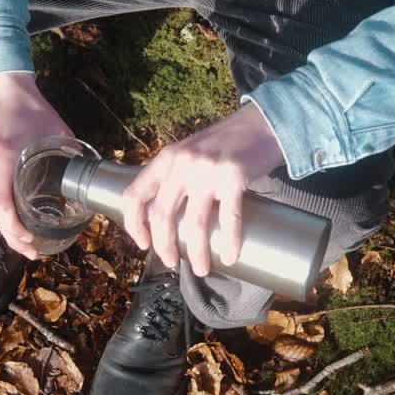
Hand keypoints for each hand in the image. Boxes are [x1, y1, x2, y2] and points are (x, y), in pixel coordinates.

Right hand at [0, 72, 73, 259]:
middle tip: (31, 248)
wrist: (1, 87)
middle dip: (13, 232)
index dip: (15, 232)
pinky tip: (9, 177)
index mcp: (1, 158)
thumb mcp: (57, 134)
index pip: (2, 207)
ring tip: (24, 203)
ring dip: (7, 205)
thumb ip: (70, 159)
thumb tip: (86, 186)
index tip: (30, 243)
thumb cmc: (32, 109)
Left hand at [121, 103, 284, 276]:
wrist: (260, 124)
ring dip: (198, 253)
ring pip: (194, 223)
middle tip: (172, 262)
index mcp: (165, 159)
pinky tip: (230, 256)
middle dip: (165, 246)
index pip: (134, 195)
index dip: (133, 224)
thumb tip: (163, 219)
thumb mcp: (188, 153)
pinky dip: (230, 243)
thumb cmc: (224, 145)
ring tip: (202, 269)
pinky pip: (229, 219)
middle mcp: (182, 163)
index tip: (143, 244)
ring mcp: (207, 170)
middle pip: (162, 215)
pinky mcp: (233, 177)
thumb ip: (174, 177)